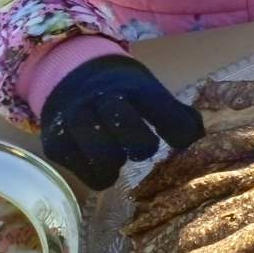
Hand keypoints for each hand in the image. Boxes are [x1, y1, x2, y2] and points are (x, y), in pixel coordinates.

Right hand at [39, 55, 202, 188]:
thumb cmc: (122, 92)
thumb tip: (198, 138)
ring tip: (120, 158)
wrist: (72, 76)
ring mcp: (74, 121)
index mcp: (132, 85)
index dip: (174, 126)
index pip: (157, 104)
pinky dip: (99, 176)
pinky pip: (83, 172)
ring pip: (101, 153)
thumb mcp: (149, 92)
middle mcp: (100, 98)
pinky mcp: (55, 144)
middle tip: (144, 150)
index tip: (184, 142)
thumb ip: (176, 114)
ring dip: (117, 163)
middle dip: (140, 142)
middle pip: (123, 122)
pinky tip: (102, 166)